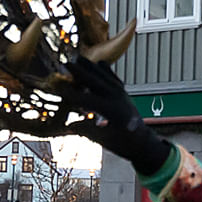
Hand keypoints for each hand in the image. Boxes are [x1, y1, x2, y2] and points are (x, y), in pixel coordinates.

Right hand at [59, 56, 171, 178]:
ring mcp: (122, 93)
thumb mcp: (103, 140)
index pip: (87, 99)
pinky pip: (114, 77)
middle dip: (81, 72)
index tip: (59, 88)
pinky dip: (106, 70)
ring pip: (105, 76)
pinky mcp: (124, 92)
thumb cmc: (123, 144)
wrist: (143, 142)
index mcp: (112, 111)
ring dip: (92, 66)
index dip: (71, 94)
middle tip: (66, 63)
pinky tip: (99, 63)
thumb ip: (86, 130)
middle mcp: (118, 98)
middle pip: (96, 82)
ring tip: (79, 57)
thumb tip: (69, 124)